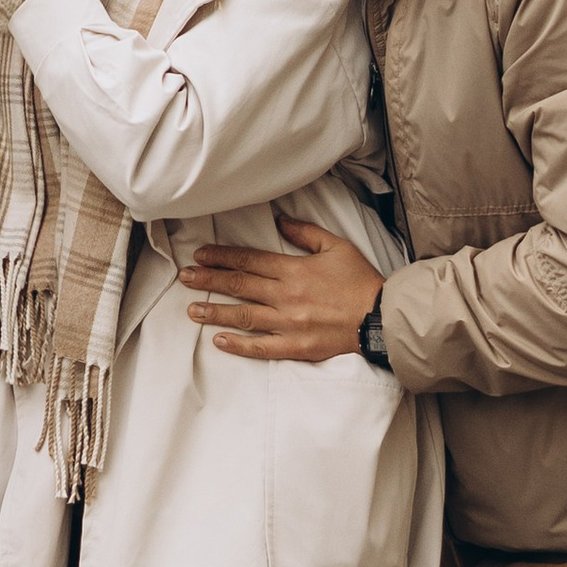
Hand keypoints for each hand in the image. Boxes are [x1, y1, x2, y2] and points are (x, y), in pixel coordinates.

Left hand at [183, 217, 383, 364]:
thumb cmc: (360, 280)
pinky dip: (239, 344)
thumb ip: (304, 233)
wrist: (381, 317)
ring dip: (214, 312)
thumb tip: (279, 220)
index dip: (221, 257)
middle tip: (185, 277)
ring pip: (243, 316)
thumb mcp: (336, 246)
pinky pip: (261, 347)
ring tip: (191, 309)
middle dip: (208, 280)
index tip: (200, 255)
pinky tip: (219, 340)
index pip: (249, 260)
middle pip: (239, 285)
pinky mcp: (296, 346)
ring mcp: (289, 323)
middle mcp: (286, 296)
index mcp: (294, 270)